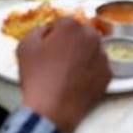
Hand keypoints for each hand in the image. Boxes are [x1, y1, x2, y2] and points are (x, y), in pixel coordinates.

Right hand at [17, 17, 109, 132]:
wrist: (52, 109)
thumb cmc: (37, 77)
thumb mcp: (25, 46)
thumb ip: (38, 30)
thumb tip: (47, 30)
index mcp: (71, 26)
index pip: (62, 22)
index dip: (53, 33)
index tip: (48, 45)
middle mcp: (91, 37)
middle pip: (81, 33)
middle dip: (71, 41)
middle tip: (59, 57)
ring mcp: (102, 56)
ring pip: (91, 49)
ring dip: (82, 54)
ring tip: (68, 71)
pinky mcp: (108, 75)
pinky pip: (98, 66)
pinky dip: (90, 70)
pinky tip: (77, 80)